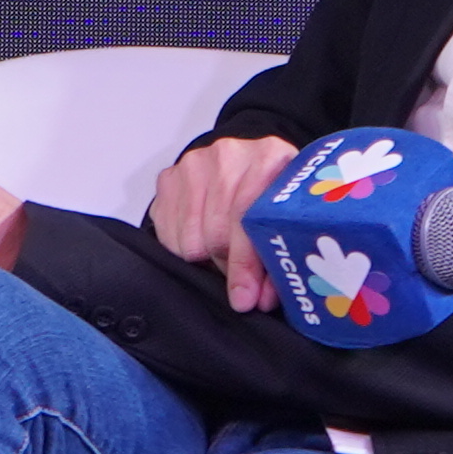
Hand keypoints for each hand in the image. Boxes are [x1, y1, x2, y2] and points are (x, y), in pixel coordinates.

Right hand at [149, 135, 300, 313]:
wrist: (247, 167)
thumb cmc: (270, 196)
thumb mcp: (285, 221)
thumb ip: (276, 260)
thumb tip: (258, 299)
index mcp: (269, 157)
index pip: (247, 216)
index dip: (245, 263)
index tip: (244, 297)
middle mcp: (229, 155)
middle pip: (215, 231)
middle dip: (225, 263)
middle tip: (235, 272)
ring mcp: (195, 164)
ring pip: (189, 237)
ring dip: (204, 257)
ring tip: (220, 253)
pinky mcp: (168, 177)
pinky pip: (167, 233)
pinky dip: (183, 247)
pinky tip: (200, 239)